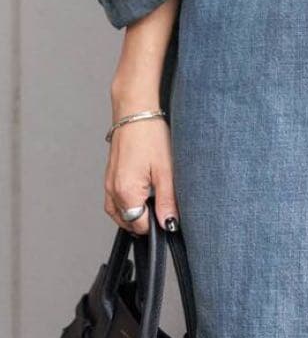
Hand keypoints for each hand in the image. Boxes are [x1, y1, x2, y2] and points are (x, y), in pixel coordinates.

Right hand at [104, 101, 179, 236]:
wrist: (135, 111)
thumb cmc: (150, 135)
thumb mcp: (166, 171)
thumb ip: (166, 201)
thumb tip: (169, 223)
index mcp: (126, 192)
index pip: (140, 226)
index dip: (158, 224)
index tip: (169, 215)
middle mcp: (113, 191)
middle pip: (129, 222)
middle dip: (147, 220)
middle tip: (164, 204)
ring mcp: (108, 184)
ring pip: (120, 213)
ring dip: (136, 213)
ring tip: (154, 199)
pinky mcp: (110, 176)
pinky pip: (115, 200)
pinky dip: (128, 203)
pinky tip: (142, 192)